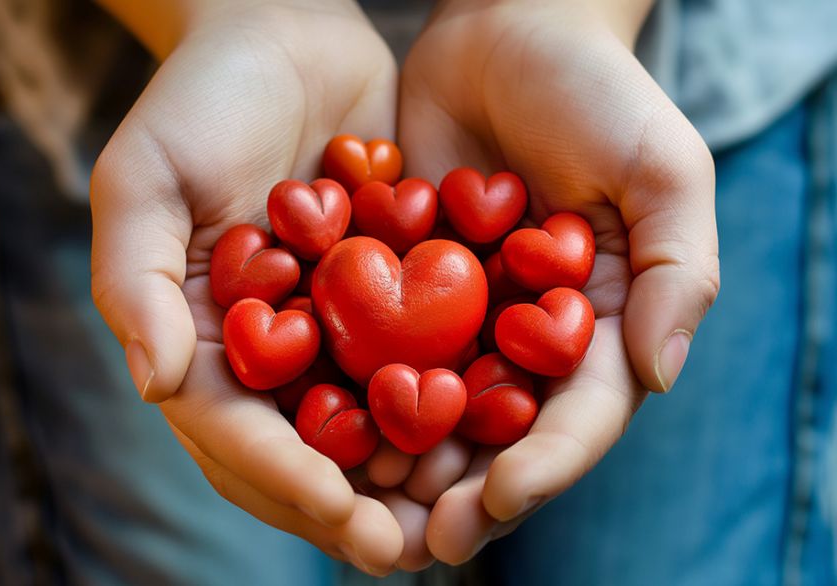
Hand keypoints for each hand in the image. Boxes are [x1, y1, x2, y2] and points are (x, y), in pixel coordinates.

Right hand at [90, 0, 405, 573]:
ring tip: (457, 507)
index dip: (284, 477)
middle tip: (409, 548)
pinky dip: (449, 396)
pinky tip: (493, 424)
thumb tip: (153, 383)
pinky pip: (416, 356)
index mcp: (202, 339)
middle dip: (353, 504)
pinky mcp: (386, 294)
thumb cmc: (200, 100)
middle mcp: (268, 348)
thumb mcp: (143, 178)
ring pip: (367, 420)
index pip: (234, 432)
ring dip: (409, 470)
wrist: (284, 36)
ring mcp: (329, 327)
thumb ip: (137, 282)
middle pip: (304, 449)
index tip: (341, 511)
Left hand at [400, 0, 719, 562]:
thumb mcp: (662, 170)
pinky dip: (353, 387)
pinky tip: (321, 425)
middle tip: (426, 539)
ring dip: (403, 460)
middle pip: (502, 430)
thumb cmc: (597, 92)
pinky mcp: (404, 282)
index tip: (503, 498)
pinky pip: (378, 344)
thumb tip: (658, 375)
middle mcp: (528, 332)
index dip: (548, 463)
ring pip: (434, 405)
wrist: (507, 27)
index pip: (580, 414)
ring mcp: (463, 312)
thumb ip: (677, 272)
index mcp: (599, 322)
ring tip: (367, 507)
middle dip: (467, 486)